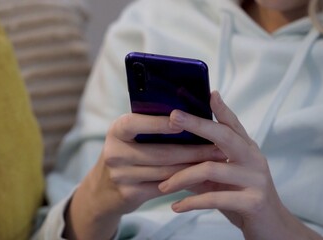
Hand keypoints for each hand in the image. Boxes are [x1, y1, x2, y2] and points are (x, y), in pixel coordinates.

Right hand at [65, 112, 225, 239]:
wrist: (103, 188)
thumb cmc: (126, 151)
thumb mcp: (129, 135)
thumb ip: (150, 124)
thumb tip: (189, 114)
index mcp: (117, 130)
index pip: (138, 124)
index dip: (161, 124)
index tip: (187, 120)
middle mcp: (115, 152)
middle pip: (161, 152)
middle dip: (193, 150)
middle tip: (218, 146)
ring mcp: (121, 175)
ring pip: (166, 172)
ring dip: (194, 167)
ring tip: (215, 161)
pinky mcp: (130, 194)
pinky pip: (164, 188)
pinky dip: (185, 183)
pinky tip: (201, 178)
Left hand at [158, 91, 322, 239]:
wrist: (272, 228)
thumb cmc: (243, 198)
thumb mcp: (225, 179)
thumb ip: (205, 165)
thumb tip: (173, 156)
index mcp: (246, 150)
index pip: (233, 124)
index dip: (221, 108)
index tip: (209, 92)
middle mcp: (253, 159)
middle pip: (224, 135)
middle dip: (197, 124)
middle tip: (172, 117)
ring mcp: (256, 179)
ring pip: (211, 168)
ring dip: (182, 177)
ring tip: (163, 186)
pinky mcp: (254, 201)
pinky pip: (215, 197)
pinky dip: (192, 202)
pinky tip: (177, 206)